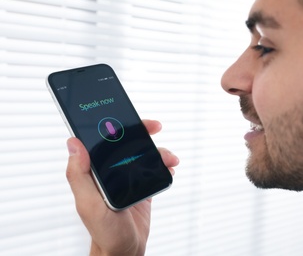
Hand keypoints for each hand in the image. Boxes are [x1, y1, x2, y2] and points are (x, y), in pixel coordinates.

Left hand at [66, 120, 178, 255]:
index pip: (103, 140)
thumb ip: (79, 176)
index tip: (129, 118)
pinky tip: (169, 169)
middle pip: (126, 142)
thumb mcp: (89, 205)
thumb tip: (73, 144)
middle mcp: (111, 171)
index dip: (115, 124)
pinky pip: (153, 169)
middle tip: (155, 127)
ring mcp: (127, 178)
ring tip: (169, 160)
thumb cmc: (104, 232)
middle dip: (142, 132)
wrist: (125, 250)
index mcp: (95, 171)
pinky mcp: (141, 186)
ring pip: (143, 154)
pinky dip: (163, 165)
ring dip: (159, 151)